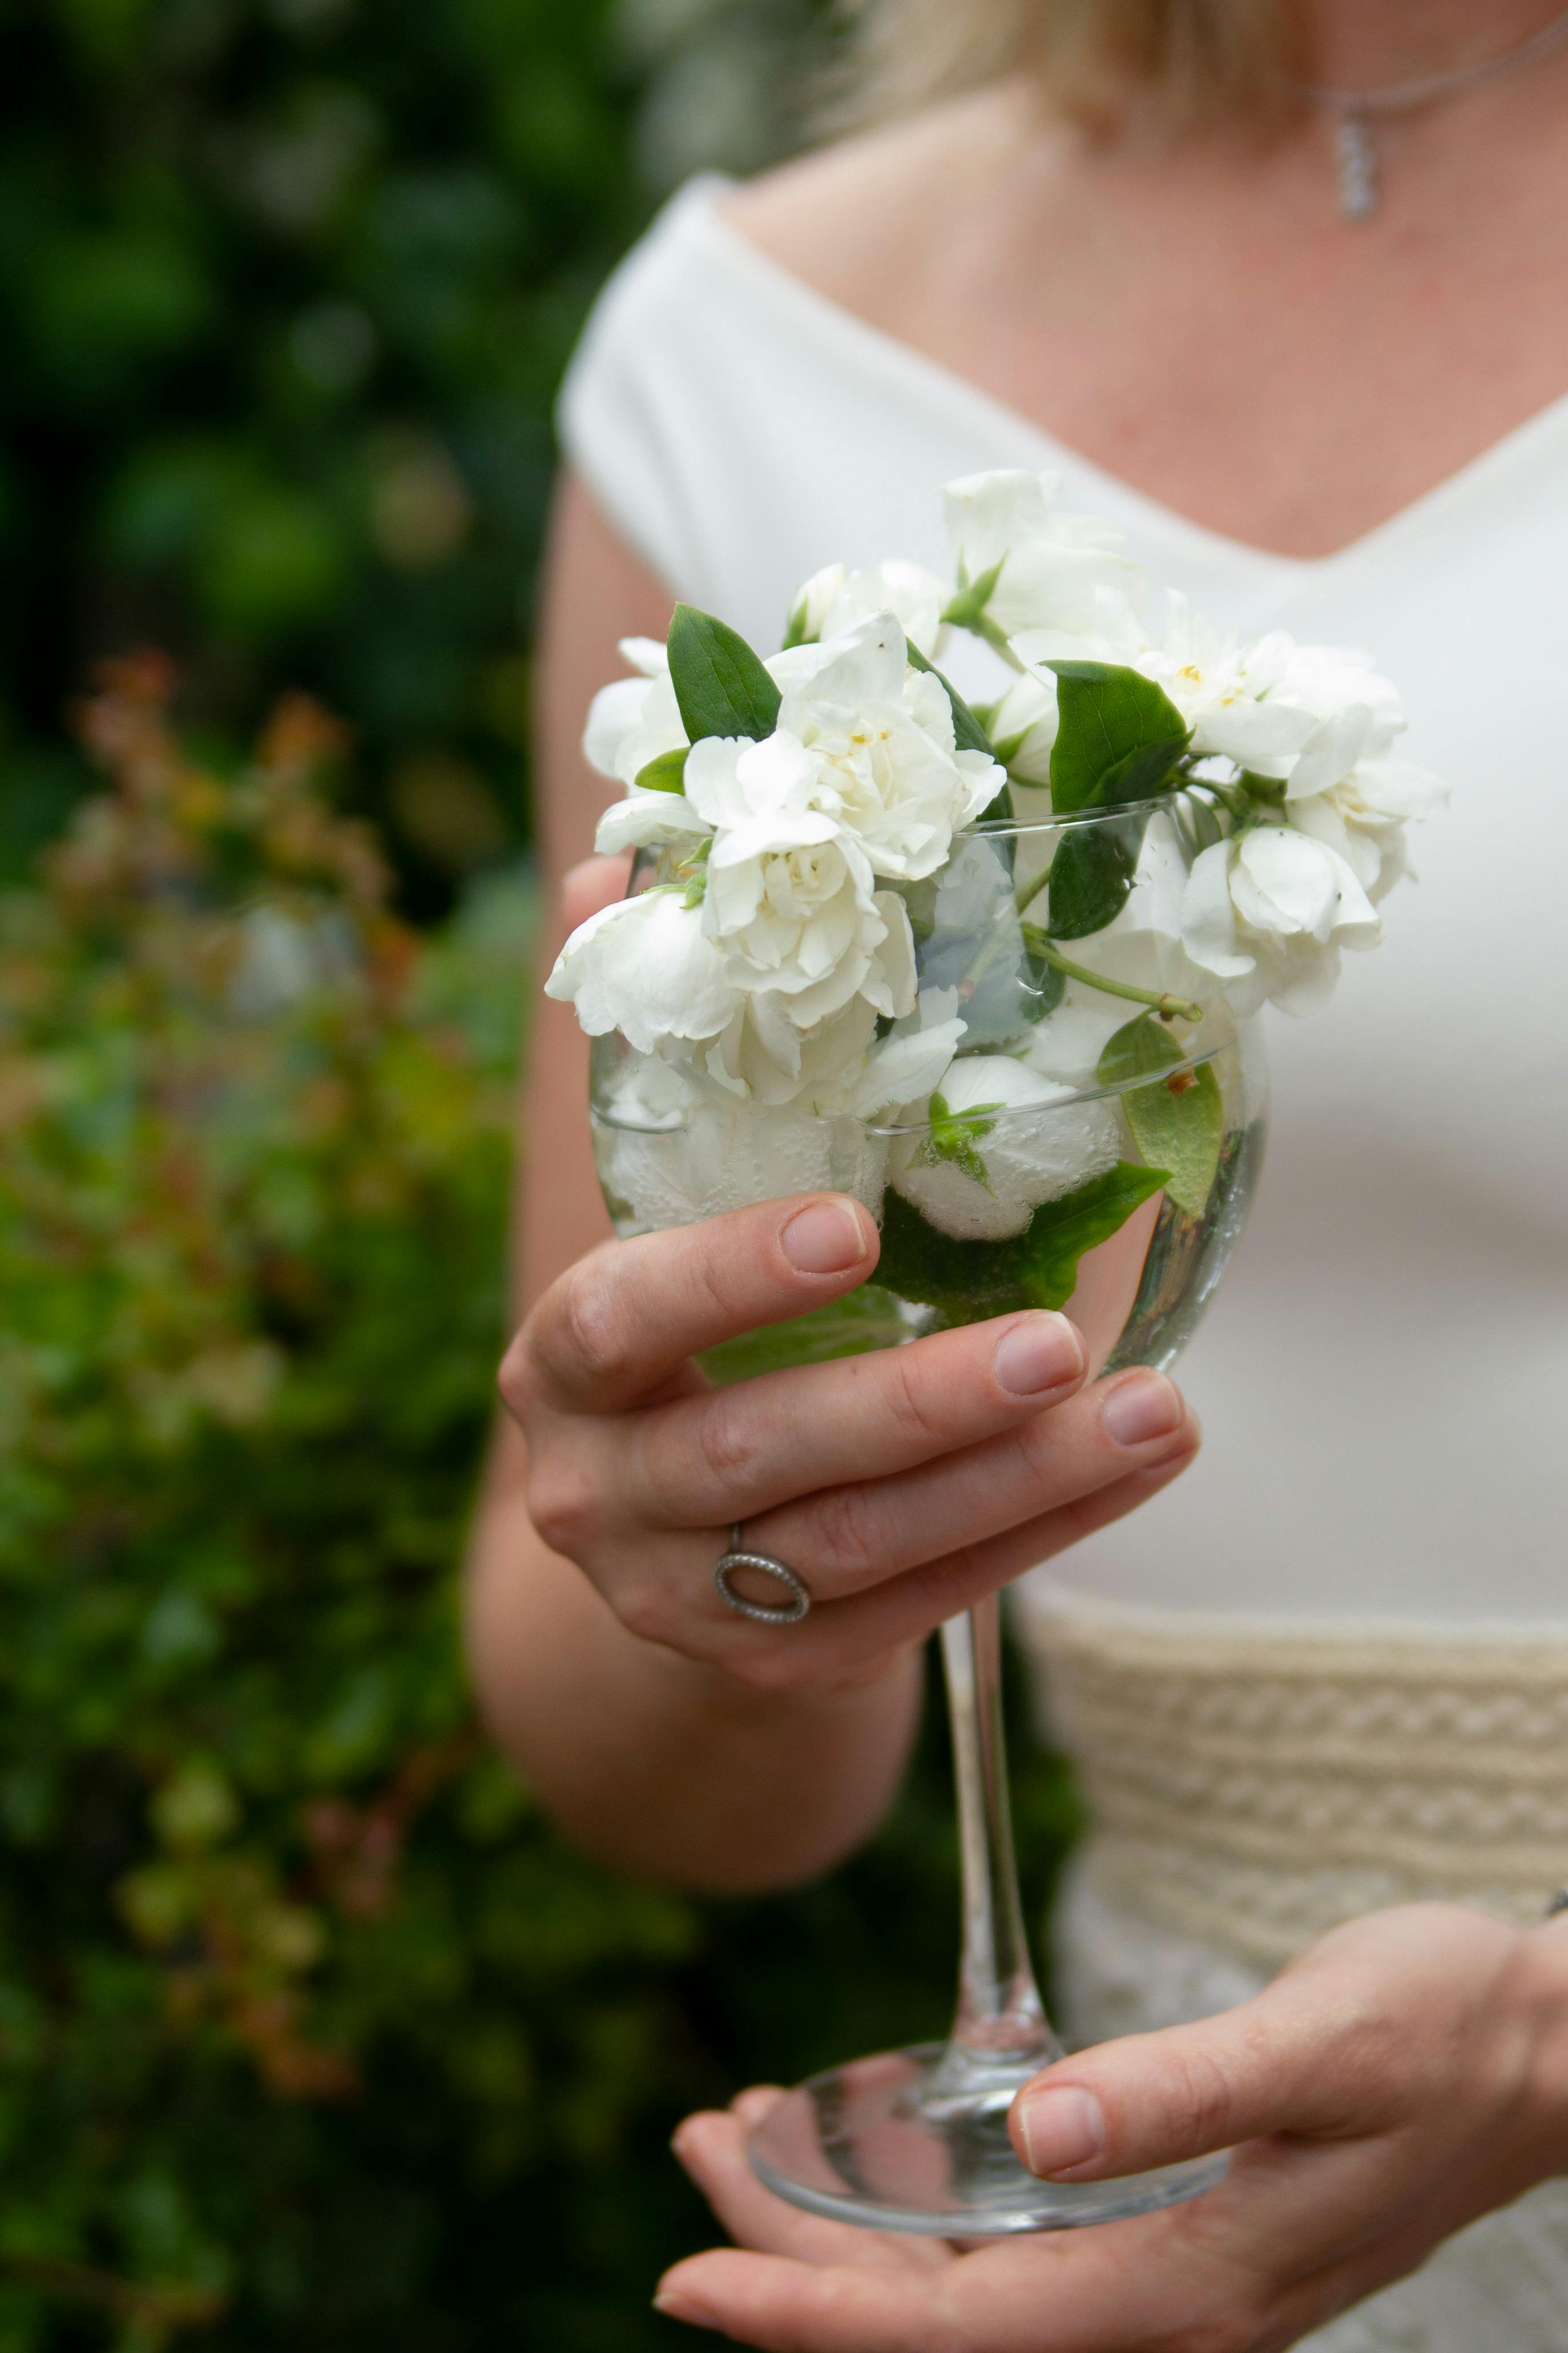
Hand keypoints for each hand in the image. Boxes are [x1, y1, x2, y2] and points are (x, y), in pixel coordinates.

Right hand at [499, 1189, 1199, 1694]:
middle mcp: (598, 1493)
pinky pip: (921, 1602)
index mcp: (563, 1371)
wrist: (673, 1544)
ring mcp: (681, 1597)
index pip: (621, 1320)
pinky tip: (1133, 1467)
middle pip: (756, 1449)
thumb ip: (741, 1157)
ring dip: (1017, 1479)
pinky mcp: (780, 1660)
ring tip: (1151, 1412)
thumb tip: (772, 959)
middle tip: (1057, 1346)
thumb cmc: (705, 1347)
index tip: (859, 1226)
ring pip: (857, 1542)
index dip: (729, 1276)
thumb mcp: (683, 1261)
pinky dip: (1038, 1533)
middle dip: (919, 1401)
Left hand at [657, 1907, 1567, 2347]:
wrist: (1531, 2050)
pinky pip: (1009, 2260)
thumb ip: (1180, 2089)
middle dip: (795, 2258)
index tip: (690, 2270)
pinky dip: (917, 2212)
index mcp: (1184, 2289)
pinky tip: (874, 2143)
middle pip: (933, 2323)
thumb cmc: (1435, 2032)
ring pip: (960, 2294)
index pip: (953, 2330)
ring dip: (843, 2231)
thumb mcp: (1316, 2044)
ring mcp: (1168, 2286)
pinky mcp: (1171, 2241)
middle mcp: (1165, 2314)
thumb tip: (1039, 2128)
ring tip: (744, 2137)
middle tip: (690, 2147)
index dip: (812, 2310)